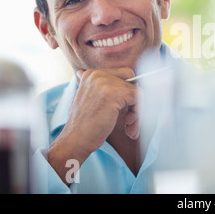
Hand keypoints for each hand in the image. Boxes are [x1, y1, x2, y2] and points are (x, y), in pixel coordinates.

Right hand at [47, 67, 140, 184]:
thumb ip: (98, 87)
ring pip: (137, 92)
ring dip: (137, 112)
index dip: (129, 92)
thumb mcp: (89, 99)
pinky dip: (138, 114)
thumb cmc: (85, 124)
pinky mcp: (114, 93)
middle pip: (133, 82)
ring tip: (129, 126)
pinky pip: (139, 98)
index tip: (126, 108)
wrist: (75, 140)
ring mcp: (106, 82)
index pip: (125, 74)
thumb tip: (91, 75)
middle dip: (135, 101)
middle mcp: (98, 74)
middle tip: (129, 119)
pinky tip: (128, 128)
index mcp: (92, 74)